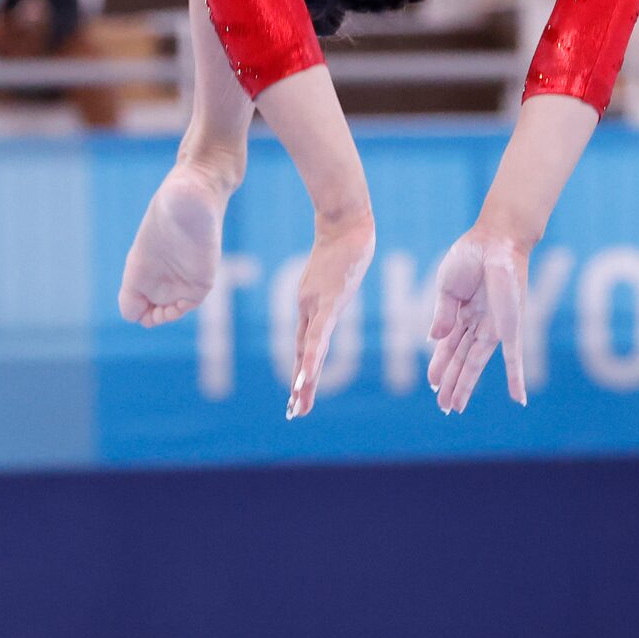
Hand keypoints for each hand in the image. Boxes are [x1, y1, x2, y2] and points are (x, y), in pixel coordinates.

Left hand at [288, 209, 374, 419]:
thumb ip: (331, 285)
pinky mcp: (327, 301)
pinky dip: (311, 358)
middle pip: (302, 353)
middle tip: (293, 414)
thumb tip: (335, 290)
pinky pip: (319, 335)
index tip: (295, 397)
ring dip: (303, 380)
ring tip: (297, 406)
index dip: (300, 372)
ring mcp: (316, 305)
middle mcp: (309, 309)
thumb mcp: (333, 270)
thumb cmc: (342, 243)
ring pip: (308, 349)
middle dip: (300, 386)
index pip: (303, 345)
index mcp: (310, 305)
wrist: (346, 223)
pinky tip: (306, 376)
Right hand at [426, 228, 530, 413]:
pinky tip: (519, 399)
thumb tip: (432, 340)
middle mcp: (477, 323)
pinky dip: (516, 379)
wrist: (495, 240)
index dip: (439, 365)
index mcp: (459, 312)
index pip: (447, 345)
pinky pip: (514, 357)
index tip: (432, 384)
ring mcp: (494, 327)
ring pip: (476, 363)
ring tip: (455, 407)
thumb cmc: (470, 256)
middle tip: (443, 407)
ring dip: (466, 385)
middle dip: (451, 383)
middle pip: (460, 359)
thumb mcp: (446, 286)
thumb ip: (441, 313)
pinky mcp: (510, 327)